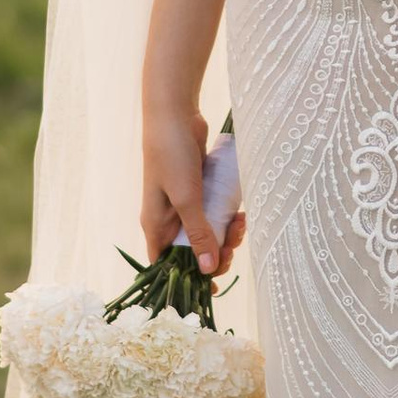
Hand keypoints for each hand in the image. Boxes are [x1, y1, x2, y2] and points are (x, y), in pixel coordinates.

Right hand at [140, 93, 242, 275]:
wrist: (174, 113)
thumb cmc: (171, 154)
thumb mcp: (185, 198)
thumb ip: (197, 233)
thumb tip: (207, 269)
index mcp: (156, 226)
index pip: (168, 266)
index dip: (189, 279)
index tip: (215, 285)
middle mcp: (168, 219)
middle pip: (193, 252)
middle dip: (217, 252)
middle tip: (235, 244)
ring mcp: (184, 204)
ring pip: (208, 232)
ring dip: (227, 234)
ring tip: (242, 222)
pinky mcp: (199, 190)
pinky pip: (215, 213)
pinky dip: (228, 216)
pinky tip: (241, 212)